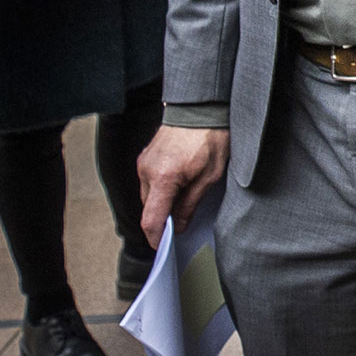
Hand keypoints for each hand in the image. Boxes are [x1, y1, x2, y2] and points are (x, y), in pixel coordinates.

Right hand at [137, 124, 229, 246]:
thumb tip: (179, 226)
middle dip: (162, 220)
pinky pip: (149, 182)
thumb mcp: (209, 177)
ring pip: (148, 196)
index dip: (156, 237)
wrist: (202, 108)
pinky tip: (177, 187)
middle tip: (180, 226)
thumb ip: (190, 204)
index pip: (151, 219)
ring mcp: (144, 162)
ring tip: (183, 202)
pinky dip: (160, 190)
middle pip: (149, 208)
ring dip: (162, 204)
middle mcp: (147, 171)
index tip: (162, 247)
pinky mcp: (146, 157)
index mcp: (163, 178)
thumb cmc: (210, 137)